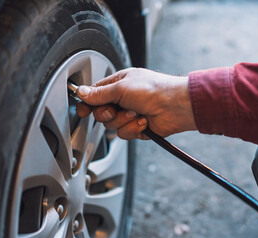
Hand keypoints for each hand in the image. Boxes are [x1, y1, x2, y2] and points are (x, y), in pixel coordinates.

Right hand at [76, 68, 195, 139]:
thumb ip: (99, 93)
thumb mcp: (122, 88)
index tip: (82, 110)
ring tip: (136, 113)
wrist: (175, 106)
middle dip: (108, 113)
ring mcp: (130, 114)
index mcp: (118, 84)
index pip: (95, 94)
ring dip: (123, 121)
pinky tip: (143, 121)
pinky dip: (133, 128)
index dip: (87, 103)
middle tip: (116, 109)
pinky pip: (124, 134)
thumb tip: (81, 92)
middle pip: (101, 113)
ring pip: (112, 125)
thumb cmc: (154, 90)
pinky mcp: (137, 127)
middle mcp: (123, 99)